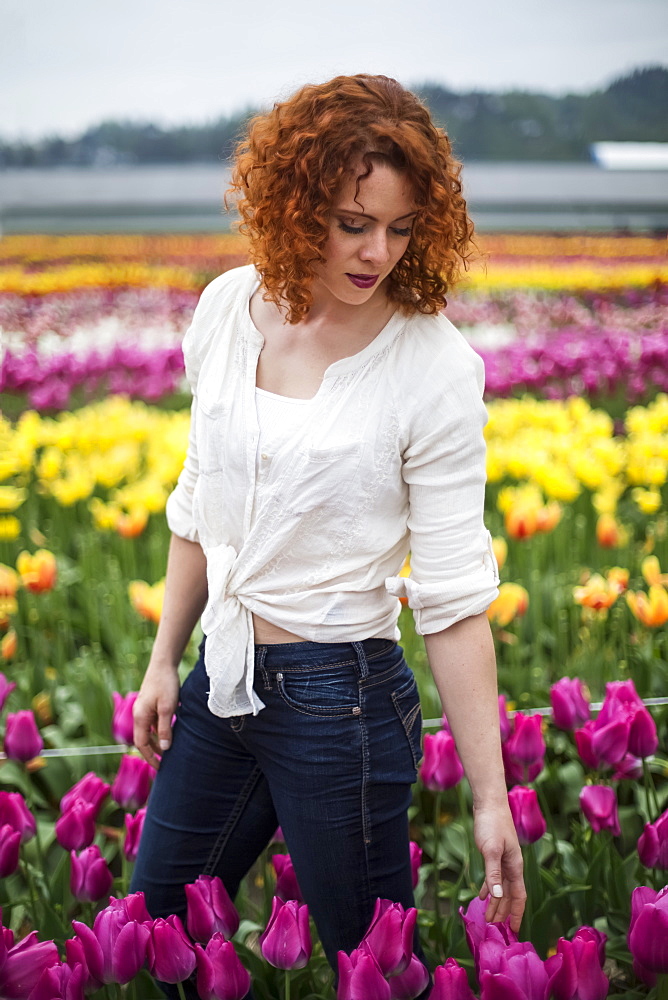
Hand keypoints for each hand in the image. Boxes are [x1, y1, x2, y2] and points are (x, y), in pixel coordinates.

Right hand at [133, 660, 179, 769]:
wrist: (163, 663)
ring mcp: (144, 709)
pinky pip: (153, 723)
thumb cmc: (165, 684)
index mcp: (140, 717)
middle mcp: (139, 714)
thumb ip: (164, 728)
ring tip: (169, 750)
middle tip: (165, 762)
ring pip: (148, 731)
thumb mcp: (167, 708)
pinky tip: (169, 732)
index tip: (160, 768)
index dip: (150, 757)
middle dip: (153, 752)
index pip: (141, 744)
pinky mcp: (150, 704)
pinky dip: (159, 731)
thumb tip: (164, 748)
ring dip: (157, 741)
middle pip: (143, 739)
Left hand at [474, 803, 525, 933]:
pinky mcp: (494, 853)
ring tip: (489, 916)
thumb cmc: (492, 823)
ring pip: (501, 887)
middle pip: (509, 895)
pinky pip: (494, 876)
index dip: (517, 914)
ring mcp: (503, 859)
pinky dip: (489, 887)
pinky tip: (483, 895)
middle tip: (494, 927)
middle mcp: (511, 865)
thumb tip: (497, 897)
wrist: (489, 802)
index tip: (514, 930)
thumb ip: (493, 873)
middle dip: (503, 912)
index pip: (519, 896)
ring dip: (496, 902)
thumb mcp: (491, 849)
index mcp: (515, 866)